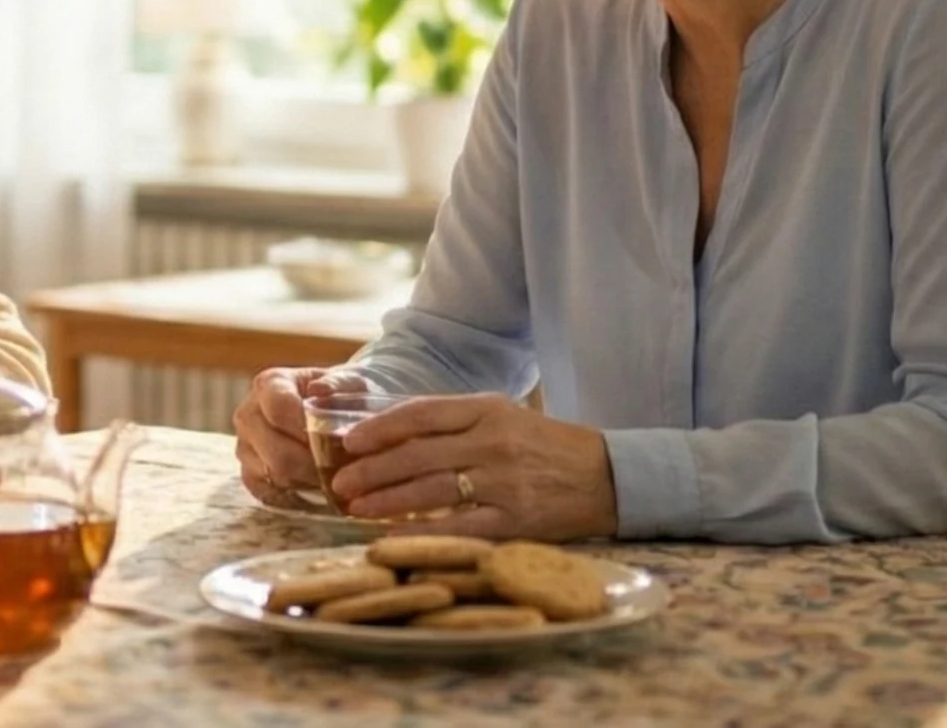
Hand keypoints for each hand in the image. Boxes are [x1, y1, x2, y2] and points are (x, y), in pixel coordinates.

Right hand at [232, 365, 373, 504]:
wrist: (333, 410)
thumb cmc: (343, 395)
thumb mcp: (351, 381)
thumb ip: (340, 383)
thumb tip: (319, 389)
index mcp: (269, 384)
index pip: (278, 409)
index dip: (307, 430)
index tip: (336, 441)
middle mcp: (248, 414)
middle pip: (276, 453)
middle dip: (313, 465)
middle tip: (341, 469)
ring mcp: (244, 446)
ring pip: (273, 476)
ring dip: (307, 480)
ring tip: (332, 474)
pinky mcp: (248, 473)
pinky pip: (268, 493)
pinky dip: (295, 494)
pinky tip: (315, 485)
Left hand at [332, 394, 616, 540]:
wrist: (606, 476)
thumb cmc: (544, 445)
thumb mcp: (502, 416)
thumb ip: (454, 421)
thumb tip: (391, 432)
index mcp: (487, 409)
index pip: (421, 414)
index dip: (379, 428)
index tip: (349, 441)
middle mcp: (493, 442)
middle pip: (418, 454)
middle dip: (372, 469)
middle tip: (340, 482)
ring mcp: (504, 482)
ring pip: (432, 490)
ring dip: (387, 500)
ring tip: (355, 507)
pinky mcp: (516, 520)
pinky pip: (459, 527)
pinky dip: (423, 533)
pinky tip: (395, 537)